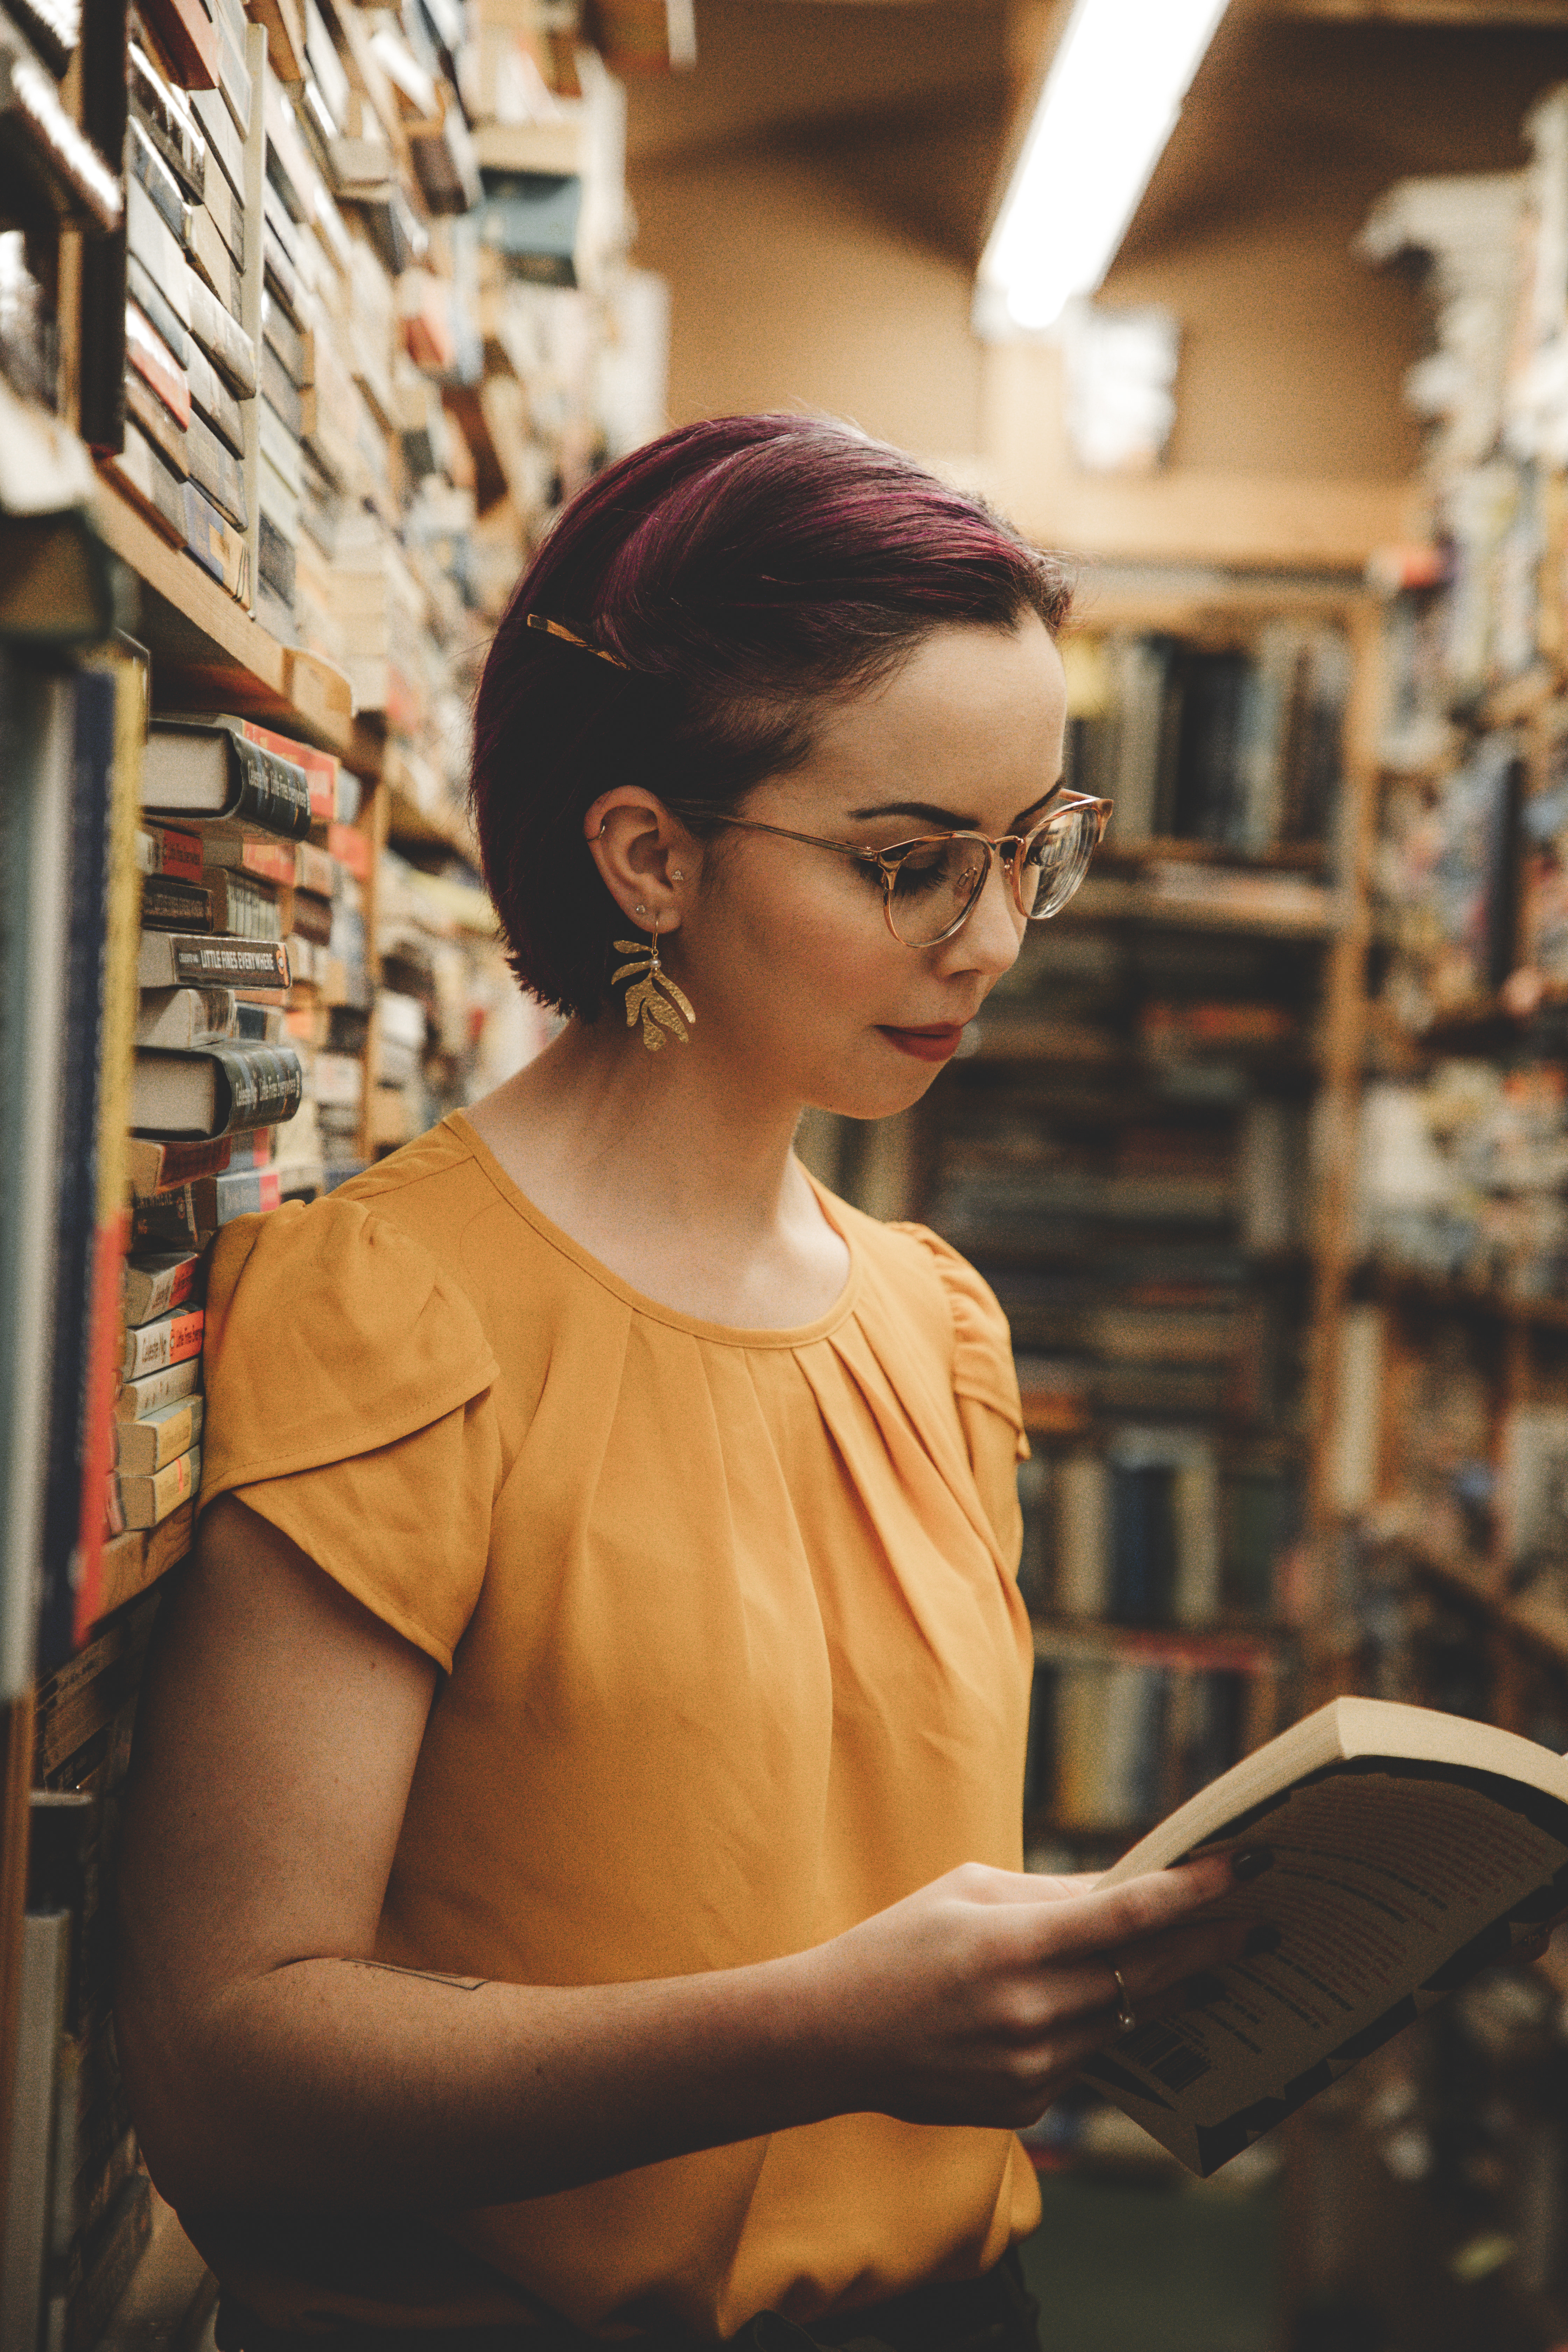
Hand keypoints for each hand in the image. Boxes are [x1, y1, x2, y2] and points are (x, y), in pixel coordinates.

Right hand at [805, 1852, 1265, 2130]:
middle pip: (1149, 1973)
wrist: (834, 2037)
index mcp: (1013, 1944)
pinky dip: (1105, 2028)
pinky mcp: (1027, 2106)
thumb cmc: (900, 1945)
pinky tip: (1122, 2007)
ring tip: (1216, 1965)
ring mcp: (1032, 2068)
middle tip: (1261, 1924)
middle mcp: (1031, 2012)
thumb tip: (1127, 1888)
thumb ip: (1052, 1893)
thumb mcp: (969, 1892)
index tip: (1248, 1868)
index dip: (1195, 1890)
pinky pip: (1088, 2060)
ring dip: (1175, 1992)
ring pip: (1129, 2021)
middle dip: (1212, 1945)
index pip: (1129, 1914)